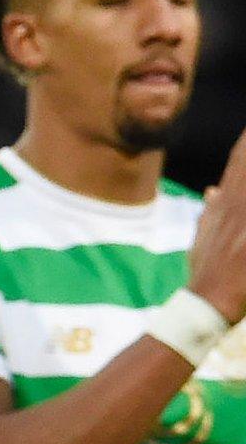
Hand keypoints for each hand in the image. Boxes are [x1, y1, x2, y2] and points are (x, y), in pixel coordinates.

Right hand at [187, 131, 245, 321]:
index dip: (245, 144)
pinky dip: (238, 197)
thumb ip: (210, 212)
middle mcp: (236, 203)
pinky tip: (224, 191)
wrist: (209, 299)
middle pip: (244, 166)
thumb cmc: (207, 270)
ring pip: (244, 183)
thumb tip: (213, 190)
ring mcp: (243, 219)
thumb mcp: (202, 237)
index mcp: (224, 203)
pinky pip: (238, 205)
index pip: (239, 161)